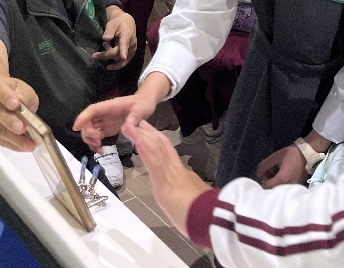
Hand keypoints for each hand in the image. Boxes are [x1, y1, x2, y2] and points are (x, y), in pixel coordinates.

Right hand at [0, 76, 39, 152]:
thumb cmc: (12, 92)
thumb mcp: (22, 88)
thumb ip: (25, 96)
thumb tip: (25, 109)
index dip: (7, 97)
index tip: (15, 104)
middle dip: (10, 122)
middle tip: (22, 128)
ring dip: (15, 139)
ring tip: (29, 144)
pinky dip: (12, 145)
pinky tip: (23, 147)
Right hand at [73, 91, 157, 151]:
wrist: (145, 105)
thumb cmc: (143, 103)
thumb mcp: (142, 108)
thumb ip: (135, 116)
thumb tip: (127, 126)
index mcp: (110, 106)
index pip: (92, 110)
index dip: (83, 117)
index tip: (76, 127)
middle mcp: (104, 114)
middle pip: (87, 121)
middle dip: (87, 133)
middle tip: (97, 141)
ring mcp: (104, 122)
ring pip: (89, 130)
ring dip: (90, 140)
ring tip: (99, 148)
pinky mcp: (107, 129)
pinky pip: (95, 136)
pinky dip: (95, 144)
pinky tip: (101, 150)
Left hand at [92, 7, 137, 69]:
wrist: (127, 24)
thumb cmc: (118, 23)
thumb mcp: (112, 24)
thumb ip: (109, 31)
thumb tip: (105, 39)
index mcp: (127, 35)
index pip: (125, 43)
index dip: (124, 51)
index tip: (123, 57)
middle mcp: (131, 44)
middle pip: (118, 53)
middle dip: (106, 55)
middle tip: (94, 55)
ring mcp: (132, 51)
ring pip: (121, 60)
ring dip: (110, 58)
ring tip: (102, 52)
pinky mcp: (131, 55)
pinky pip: (124, 63)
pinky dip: (116, 65)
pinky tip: (109, 66)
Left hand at [123, 117, 211, 236]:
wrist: (213, 223)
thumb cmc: (207, 217)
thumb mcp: (196, 203)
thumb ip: (193, 195)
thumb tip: (193, 195)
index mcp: (182, 176)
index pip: (167, 153)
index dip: (157, 139)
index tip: (147, 129)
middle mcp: (176, 172)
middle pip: (160, 147)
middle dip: (148, 133)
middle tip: (136, 121)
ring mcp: (171, 177)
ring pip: (156, 152)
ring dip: (141, 137)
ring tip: (130, 125)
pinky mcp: (167, 186)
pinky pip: (155, 166)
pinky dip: (146, 153)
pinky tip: (138, 141)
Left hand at [257, 144, 307, 188]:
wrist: (307, 154)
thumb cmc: (291, 154)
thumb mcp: (275, 157)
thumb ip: (264, 165)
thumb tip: (258, 173)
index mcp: (282, 179)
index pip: (266, 186)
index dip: (264, 179)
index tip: (266, 171)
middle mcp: (288, 186)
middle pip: (272, 188)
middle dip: (269, 180)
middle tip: (271, 170)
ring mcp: (293, 186)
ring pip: (279, 188)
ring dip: (275, 181)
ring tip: (277, 170)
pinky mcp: (297, 185)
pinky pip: (286, 187)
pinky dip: (282, 181)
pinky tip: (283, 173)